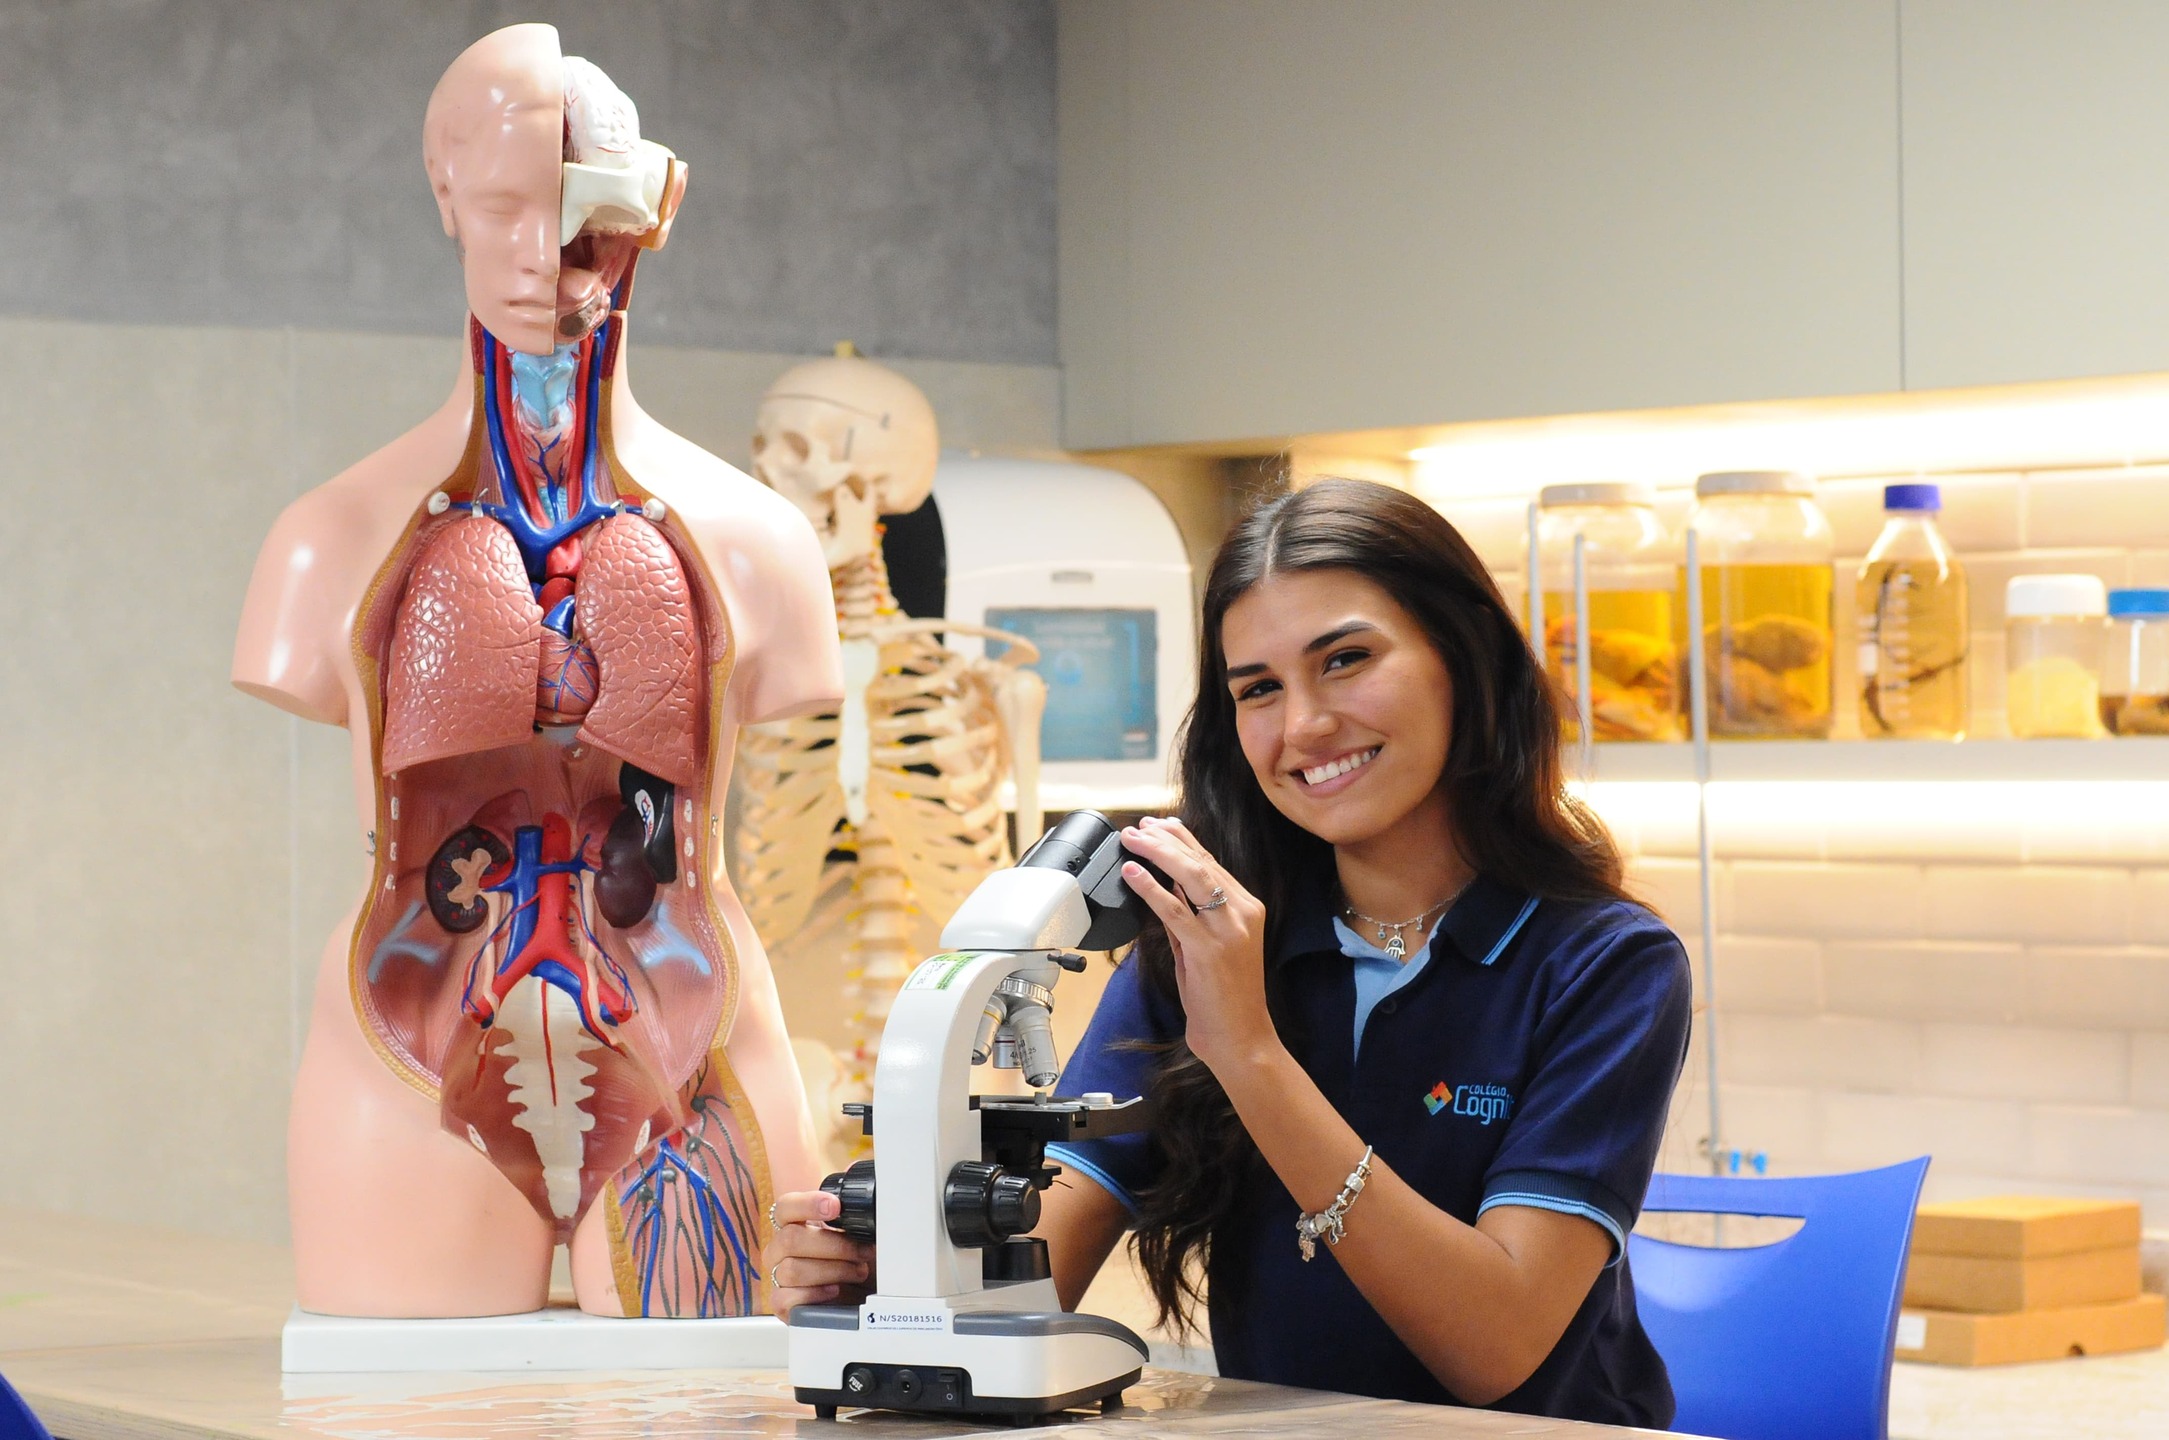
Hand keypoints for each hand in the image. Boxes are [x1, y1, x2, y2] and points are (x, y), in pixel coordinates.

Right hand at [762, 1189, 873, 1317]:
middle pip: (791, 1239)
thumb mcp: (861, 1230)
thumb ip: (854, 1201)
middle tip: (863, 1251)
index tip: (835, 1207)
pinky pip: (787, 1298)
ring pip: (793, 1269)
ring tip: (857, 1271)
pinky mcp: (781, 1305)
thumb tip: (855, 1169)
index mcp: (795, 1224)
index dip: (807, 1204)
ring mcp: (777, 1277)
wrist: (863, 1298)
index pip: (786, 1206)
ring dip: (833, 1270)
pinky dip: (815, 1294)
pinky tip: (834, 1291)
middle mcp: (780, 1248)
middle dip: (835, 1246)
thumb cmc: (858, 1260)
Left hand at [1119, 816, 1277, 1075]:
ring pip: (1190, 876)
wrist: (1242, 1038)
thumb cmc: (1225, 997)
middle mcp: (1242, 913)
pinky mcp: (1209, 949)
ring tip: (1131, 840)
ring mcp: (1228, 930)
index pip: (1211, 863)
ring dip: (1157, 854)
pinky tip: (1133, 874)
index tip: (1159, 824)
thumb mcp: (1207, 945)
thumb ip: (1192, 915)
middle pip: (1200, 862)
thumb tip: (1167, 885)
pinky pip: (1175, 911)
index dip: (1182, 840)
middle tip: (1138, 828)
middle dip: (1165, 840)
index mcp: (1247, 909)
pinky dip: (1151, 889)